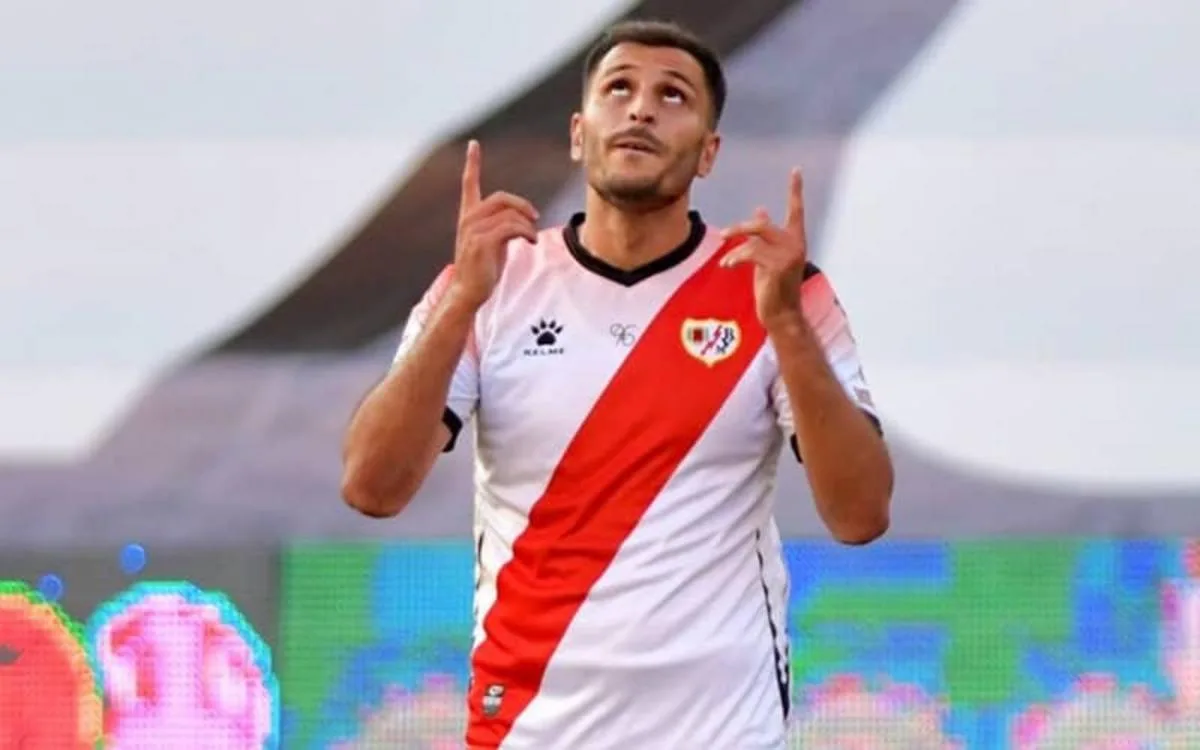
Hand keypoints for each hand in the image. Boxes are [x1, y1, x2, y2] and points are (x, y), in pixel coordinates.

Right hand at [449, 140, 539, 309]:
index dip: (472, 163)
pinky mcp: (482, 242)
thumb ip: (502, 226)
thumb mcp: (493, 242)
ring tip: (531, 237)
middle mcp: (468, 219)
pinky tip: (530, 242)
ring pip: (509, 214)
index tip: (473, 145)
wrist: (468, 291)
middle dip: (522, 205)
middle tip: (535, 217)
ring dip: (527, 224)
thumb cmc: (483, 269)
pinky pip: (511, 227)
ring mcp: (473, 230)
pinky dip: (526, 232)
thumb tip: (523, 220)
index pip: (469, 184)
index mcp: (468, 216)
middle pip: (501, 197)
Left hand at [719, 168, 808, 326]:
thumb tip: (760, 210)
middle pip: (763, 225)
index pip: (796, 210)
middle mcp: (795, 244)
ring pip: (754, 239)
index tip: (796, 170)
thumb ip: (765, 236)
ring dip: (735, 250)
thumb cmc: (775, 287)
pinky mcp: (778, 265)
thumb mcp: (768, 257)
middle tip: (723, 235)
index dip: (795, 190)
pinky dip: (736, 258)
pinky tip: (728, 267)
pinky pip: (750, 252)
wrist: (782, 314)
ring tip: (726, 263)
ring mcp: (788, 254)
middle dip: (740, 228)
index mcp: (796, 240)